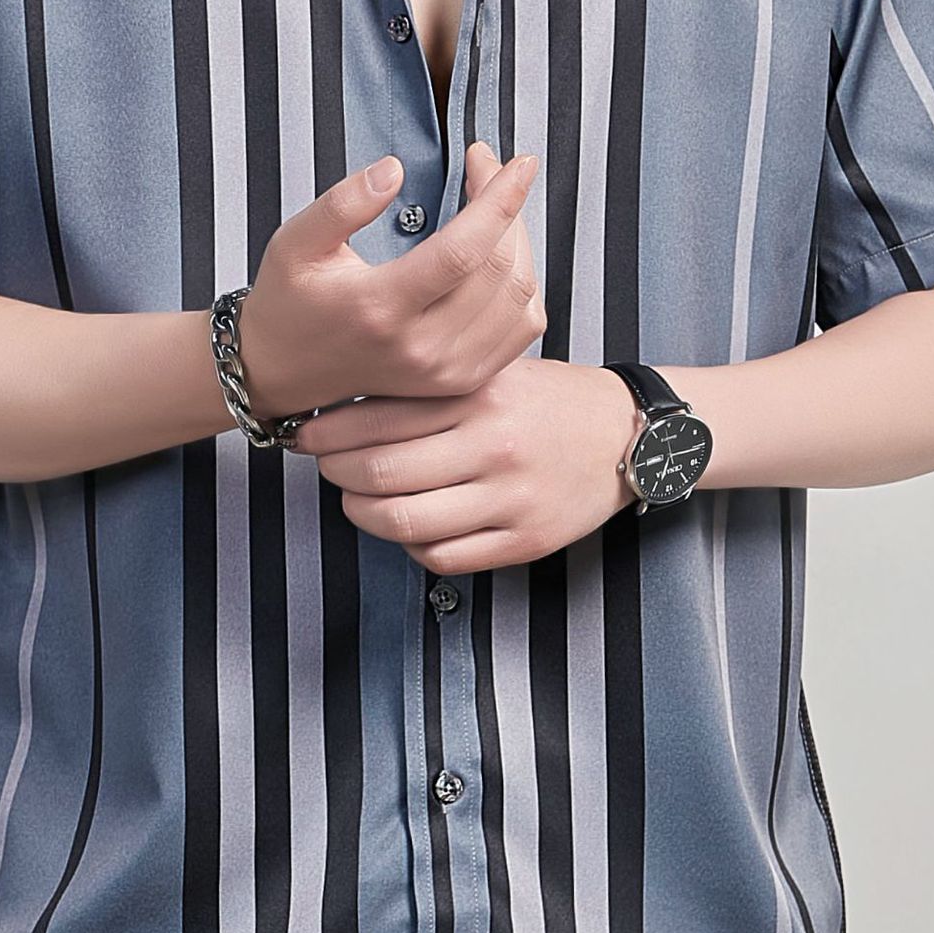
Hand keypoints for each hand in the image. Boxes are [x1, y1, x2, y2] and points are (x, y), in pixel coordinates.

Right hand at [235, 141, 543, 417]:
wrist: (285, 372)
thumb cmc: (290, 302)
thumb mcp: (295, 242)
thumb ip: (342, 203)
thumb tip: (394, 169)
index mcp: (379, 307)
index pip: (463, 250)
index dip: (499, 200)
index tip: (518, 163)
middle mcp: (420, 347)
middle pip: (500, 269)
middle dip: (508, 207)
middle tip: (487, 170)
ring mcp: (445, 371)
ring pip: (521, 297)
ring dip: (519, 241)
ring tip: (494, 208)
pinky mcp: (461, 381)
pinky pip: (522, 328)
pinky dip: (524, 284)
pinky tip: (501, 255)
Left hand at [290, 358, 644, 573]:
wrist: (627, 434)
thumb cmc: (547, 400)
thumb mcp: (492, 374)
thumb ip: (431, 390)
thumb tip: (346, 406)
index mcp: (480, 396)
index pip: (378, 418)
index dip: (327, 432)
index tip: (306, 435)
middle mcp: (493, 446)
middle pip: (381, 474)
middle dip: (337, 474)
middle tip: (326, 468)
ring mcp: (510, 499)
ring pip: (404, 522)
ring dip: (363, 515)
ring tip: (357, 501)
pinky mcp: (525, 542)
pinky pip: (442, 558)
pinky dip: (411, 547)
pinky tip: (409, 527)